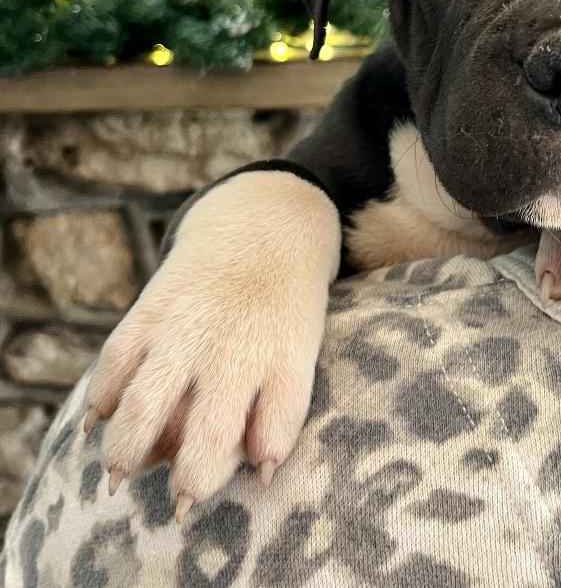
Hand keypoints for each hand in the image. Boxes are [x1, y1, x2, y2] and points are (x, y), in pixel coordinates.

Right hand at [82, 170, 340, 520]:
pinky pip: (114, 363)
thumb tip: (259, 470)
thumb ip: (279, 405)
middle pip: (211, 431)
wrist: (266, 225)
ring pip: (147, 406)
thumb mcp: (299, 348)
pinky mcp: (151, 310)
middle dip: (194, 475)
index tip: (256, 473)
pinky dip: (101, 398)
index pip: (280, 421)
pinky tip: (99, 420)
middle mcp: (235, 347)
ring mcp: (189, 329)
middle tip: (183, 496)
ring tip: (121, 473)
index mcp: (286, 355)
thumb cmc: (282, 307)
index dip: (265, 454)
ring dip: (129, 449)